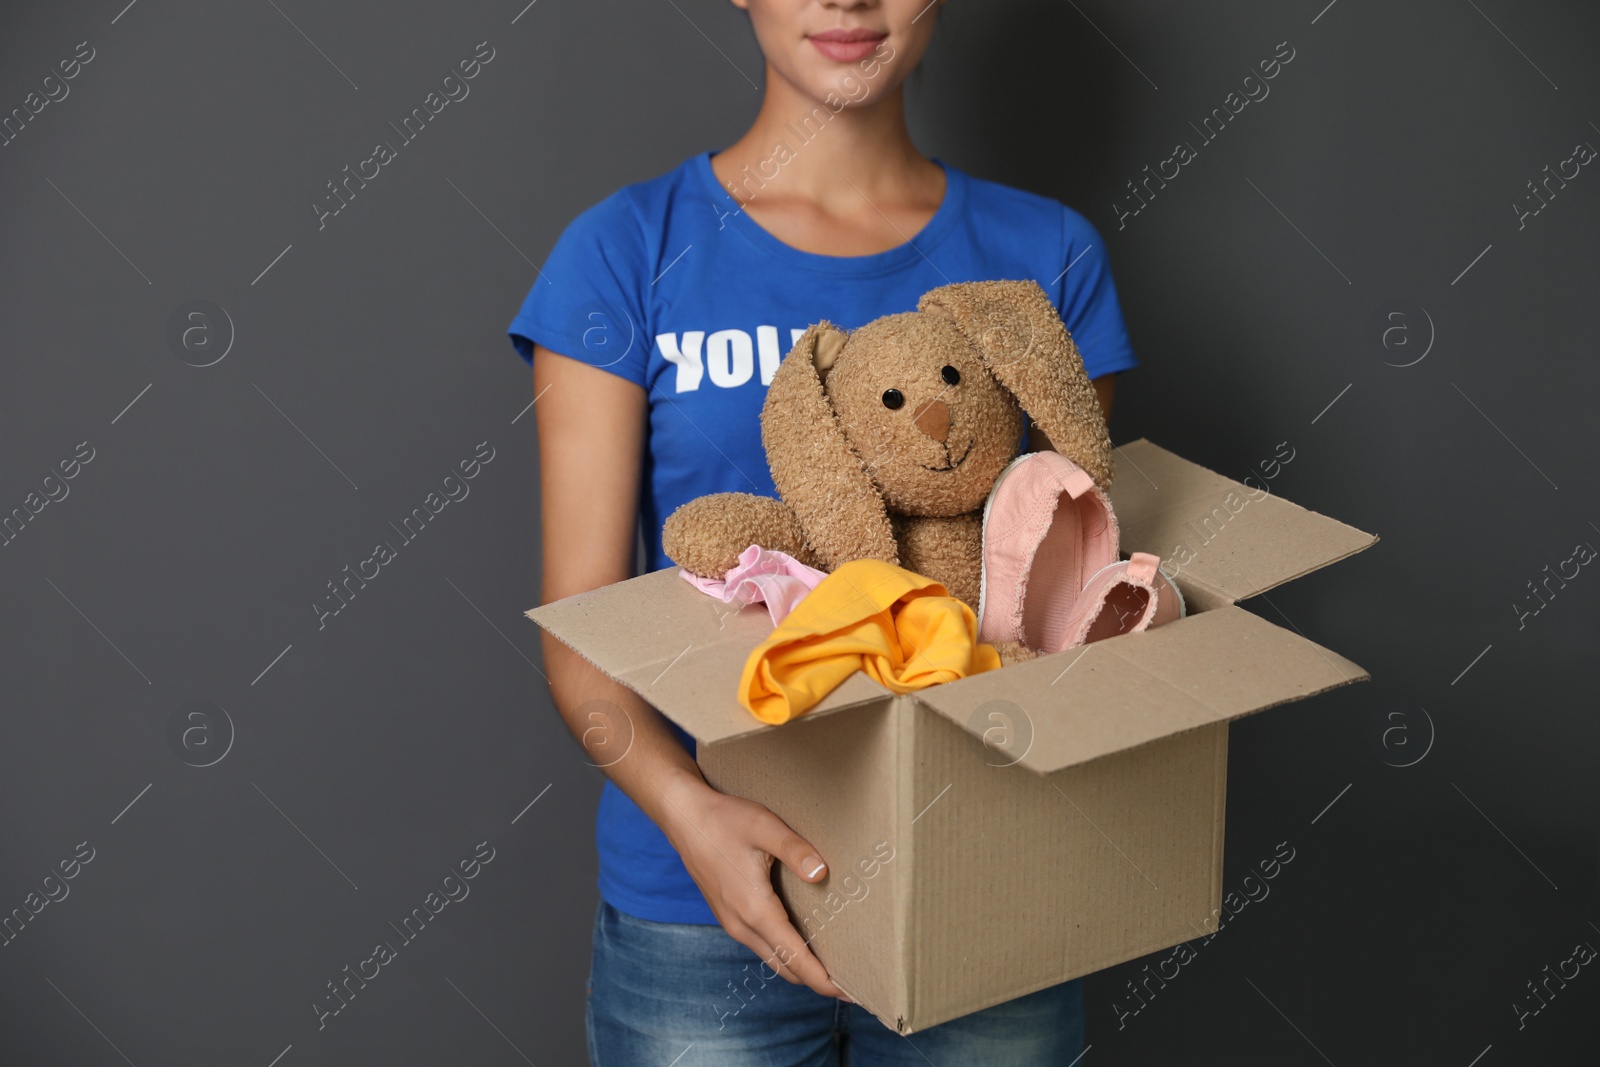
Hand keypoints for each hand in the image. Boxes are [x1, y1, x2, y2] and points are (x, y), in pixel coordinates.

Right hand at [656, 779, 848, 1000]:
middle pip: (785, 967)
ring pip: (772, 958)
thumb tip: (821, 872)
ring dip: (800, 967)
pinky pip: (761, 945)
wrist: (684, 817)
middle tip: (850, 984)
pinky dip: (784, 953)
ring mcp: (732, 922)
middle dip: (817, 980)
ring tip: (831, 966)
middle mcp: (742, 924)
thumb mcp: (764, 827)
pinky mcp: (728, 915)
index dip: (823, 980)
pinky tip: (801, 941)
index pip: (795, 958)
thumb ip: (795, 850)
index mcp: (755, 909)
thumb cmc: (724, 820)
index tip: (849, 993)